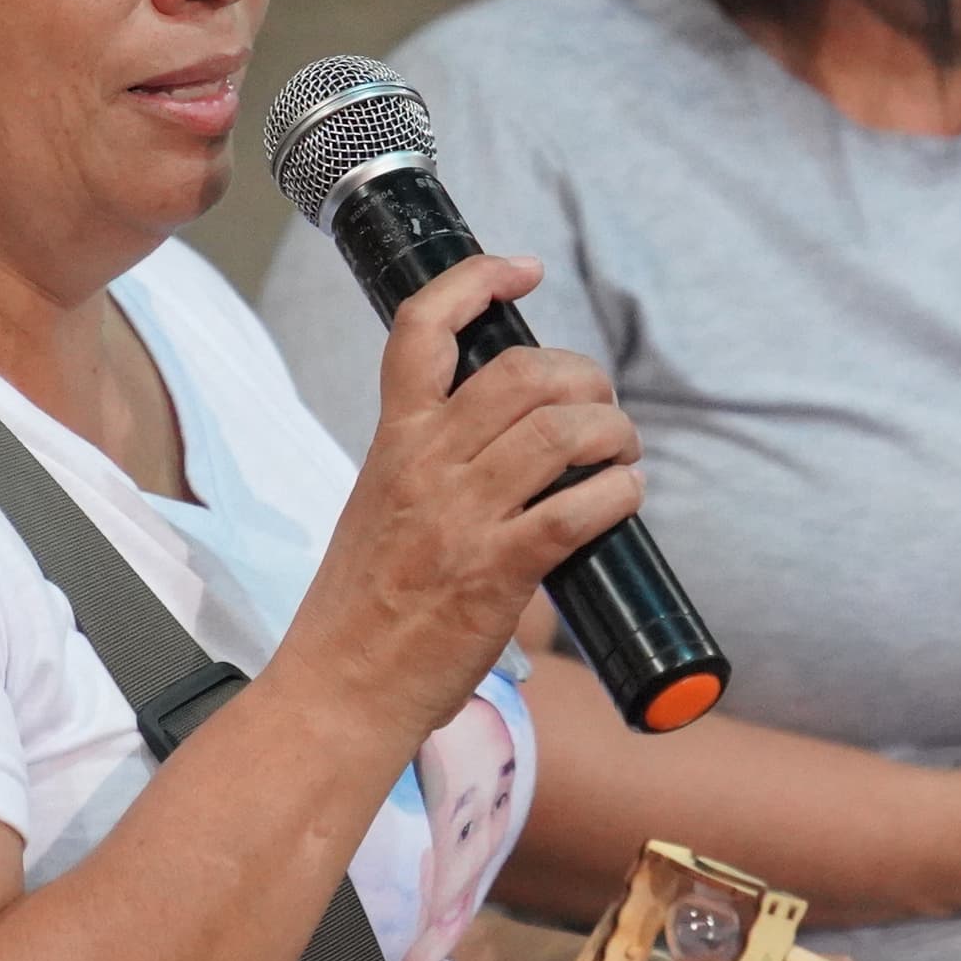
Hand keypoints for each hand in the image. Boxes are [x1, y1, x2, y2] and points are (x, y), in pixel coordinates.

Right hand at [280, 255, 641, 749]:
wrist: (339, 691)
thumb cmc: (363, 611)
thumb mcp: (381, 508)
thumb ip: (434, 467)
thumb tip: (515, 444)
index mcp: (393, 443)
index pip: (422, 329)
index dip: (477, 280)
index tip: (523, 269)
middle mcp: (425, 466)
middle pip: (521, 370)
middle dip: (583, 375)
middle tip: (600, 408)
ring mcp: (461, 517)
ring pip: (560, 430)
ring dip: (612, 432)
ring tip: (620, 456)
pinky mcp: (497, 572)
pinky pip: (578, 509)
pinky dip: (617, 494)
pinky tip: (622, 500)